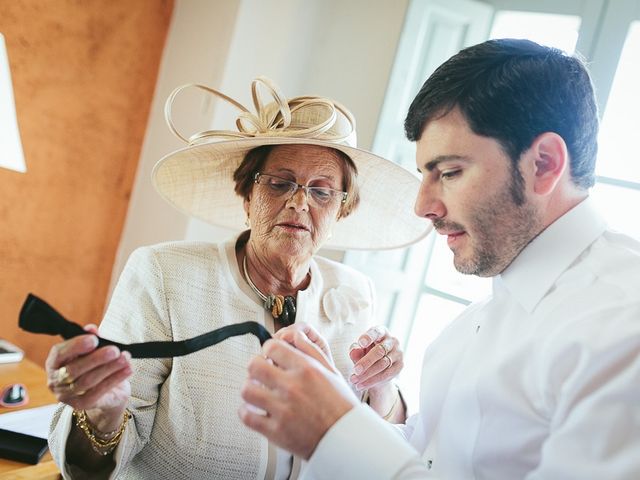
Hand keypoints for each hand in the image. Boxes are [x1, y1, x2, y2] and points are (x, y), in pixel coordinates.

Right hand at [45, 324, 132, 430]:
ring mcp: (66, 395)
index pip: (60, 353)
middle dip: (96, 359)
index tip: (94, 340)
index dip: (76, 346)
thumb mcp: (93, 350)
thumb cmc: (94, 365)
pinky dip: (114, 379)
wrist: (104, 391)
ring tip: (125, 358)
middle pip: (74, 370)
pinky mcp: (80, 405)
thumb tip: (91, 329)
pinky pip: (98, 392)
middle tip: (115, 350)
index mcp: (55, 362)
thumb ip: (90, 338)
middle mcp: (56, 380)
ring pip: (88, 381)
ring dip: (109, 368)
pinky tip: (127, 369)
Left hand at [239, 330, 358, 458]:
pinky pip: (246, 416)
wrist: (346, 439)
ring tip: (258, 392)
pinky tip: (256, 411)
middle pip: (254, 365)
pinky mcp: (276, 431)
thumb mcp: (331, 371)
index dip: (268, 350)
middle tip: (261, 373)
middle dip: (255, 366)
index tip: (269, 357)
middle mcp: (293, 387)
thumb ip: (310, 350)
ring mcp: (283, 410)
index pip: (271, 347)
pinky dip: (246, 412)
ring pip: (247, 390)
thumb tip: (294, 334)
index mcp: (306, 369)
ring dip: (250, 389)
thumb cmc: (340, 405)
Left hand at [349, 326, 402, 392]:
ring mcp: (398, 353)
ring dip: (367, 374)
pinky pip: (386, 375)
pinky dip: (372, 381)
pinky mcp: (400, 366)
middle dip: (366, 362)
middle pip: (379, 351)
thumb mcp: (360, 349)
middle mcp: (392, 341)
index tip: (360, 343)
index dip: (368, 337)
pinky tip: (361, 385)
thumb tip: (353, 351)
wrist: (380, 364)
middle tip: (355, 370)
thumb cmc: (367, 351)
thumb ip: (356, 349)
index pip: (376, 332)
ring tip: (354, 380)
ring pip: (383, 365)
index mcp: (381, 332)